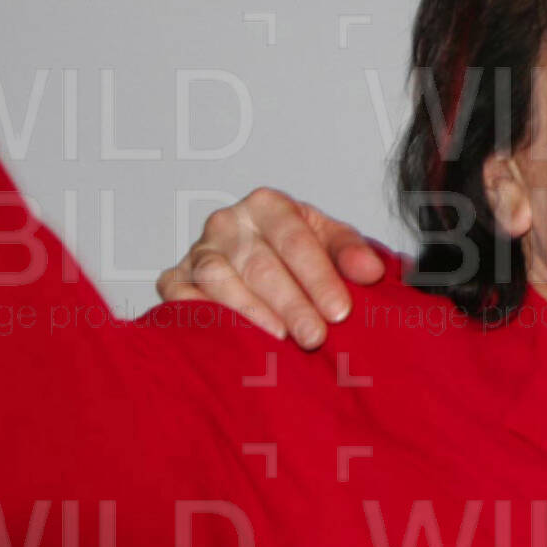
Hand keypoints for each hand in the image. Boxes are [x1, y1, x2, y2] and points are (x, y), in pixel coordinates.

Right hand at [156, 188, 384, 347]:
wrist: (253, 257)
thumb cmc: (294, 251)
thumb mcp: (328, 241)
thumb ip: (351, 252)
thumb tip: (371, 271)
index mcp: (268, 205)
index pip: (295, 240)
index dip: (318, 277)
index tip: (340, 311)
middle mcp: (228, 223)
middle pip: (259, 264)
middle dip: (291, 304)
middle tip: (315, 337)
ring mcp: (197, 251)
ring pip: (219, 281)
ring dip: (250, 313)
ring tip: (278, 340)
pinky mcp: (174, 278)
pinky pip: (180, 298)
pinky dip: (200, 316)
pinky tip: (226, 338)